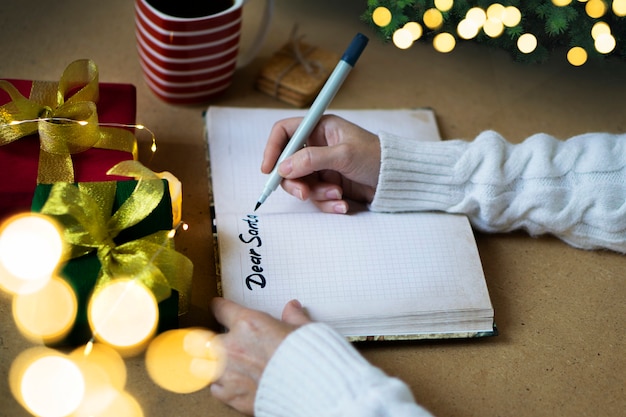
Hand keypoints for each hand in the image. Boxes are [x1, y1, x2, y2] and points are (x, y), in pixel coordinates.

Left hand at [210, 298, 310, 414]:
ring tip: (221, 364)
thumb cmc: (308, 359)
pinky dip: (220, 386)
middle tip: (219, 342)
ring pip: (204, 365)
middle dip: (212, 340)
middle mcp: (233, 346)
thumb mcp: (304, 329)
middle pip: (205, 338)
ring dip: (212, 364)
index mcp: (248, 324)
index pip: (222, 309)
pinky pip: (215, 388)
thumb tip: (292, 308)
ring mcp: (228, 371)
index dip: (220, 307)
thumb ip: (293, 317)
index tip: (218, 307)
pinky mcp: (230, 394)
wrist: (309, 390)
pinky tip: (230, 384)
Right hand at [261, 115, 380, 213]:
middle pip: (288, 164)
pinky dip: (328, 203)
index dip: (273, 148)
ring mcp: (323, 167)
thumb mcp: (344, 155)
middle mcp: (318, 146)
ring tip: (337, 196)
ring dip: (317, 194)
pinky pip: (316, 197)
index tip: (269, 170)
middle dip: (295, 182)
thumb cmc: (376, 158)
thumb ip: (312, 159)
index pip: (285, 132)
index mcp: (320, 128)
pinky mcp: (330, 185)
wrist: (398, 180)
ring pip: (302, 184)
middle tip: (304, 194)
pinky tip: (343, 205)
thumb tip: (283, 168)